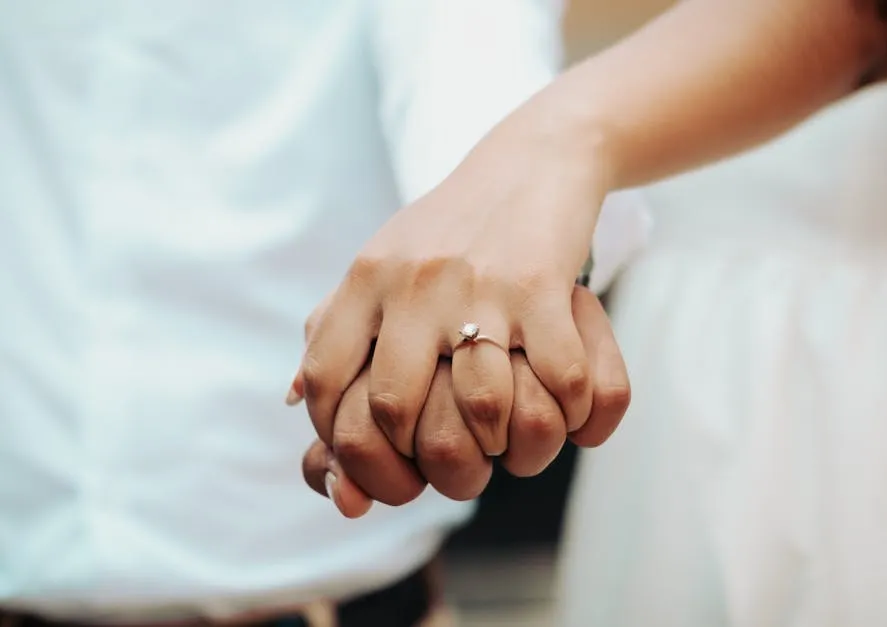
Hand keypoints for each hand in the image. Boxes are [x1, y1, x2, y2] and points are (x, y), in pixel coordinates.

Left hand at [290, 115, 610, 461]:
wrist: (531, 161)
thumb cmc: (451, 227)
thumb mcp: (379, 263)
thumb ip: (332, 326)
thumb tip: (292, 399)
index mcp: (367, 278)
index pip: (323, 380)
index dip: (338, 440)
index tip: (373, 463)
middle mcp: (414, 282)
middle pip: (392, 406)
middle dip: (416, 459)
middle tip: (445, 468)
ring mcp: (480, 284)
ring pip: (479, 404)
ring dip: (496, 443)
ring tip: (506, 443)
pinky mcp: (543, 286)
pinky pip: (557, 377)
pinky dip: (567, 412)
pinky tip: (565, 411)